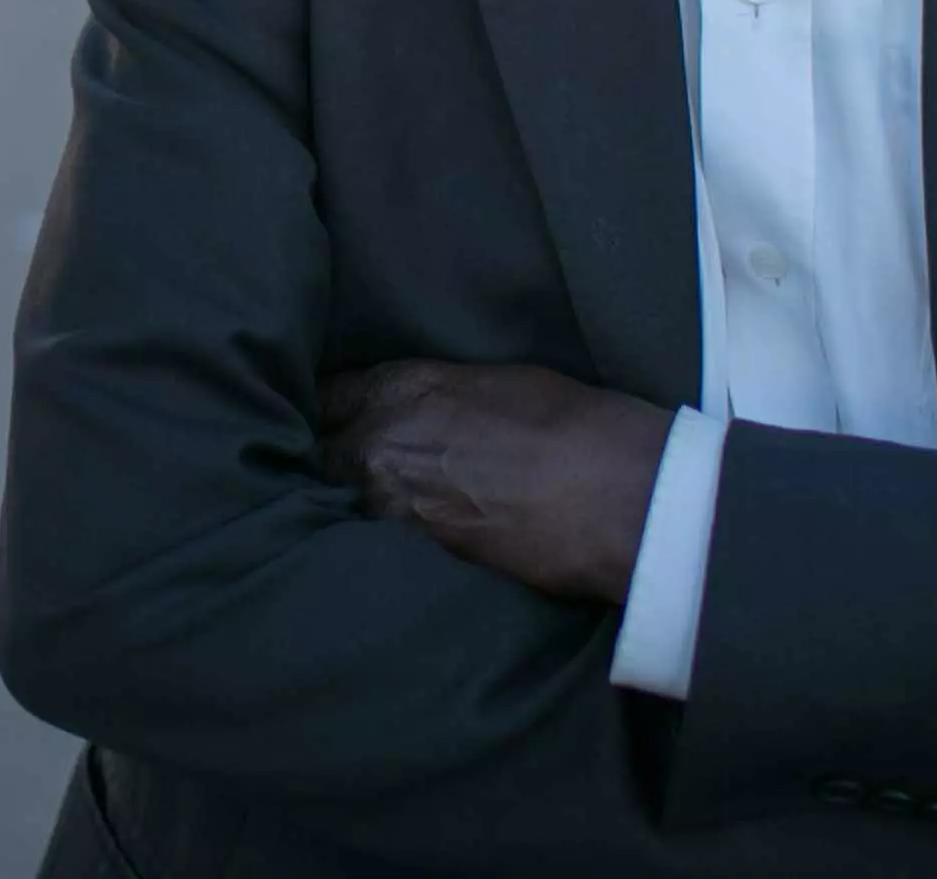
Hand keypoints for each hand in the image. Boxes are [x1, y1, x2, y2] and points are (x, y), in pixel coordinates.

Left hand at [316, 360, 671, 605]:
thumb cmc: (574, 427)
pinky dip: (374, 541)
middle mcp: (381, 439)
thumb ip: (436, 400)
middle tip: (339, 471)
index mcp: (403, 386)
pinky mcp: (413, 553)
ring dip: (349, 504)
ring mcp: (391, 500)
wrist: (616, 494)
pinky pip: (370, 542)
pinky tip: (385, 543)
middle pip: (320, 452)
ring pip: (339, 502)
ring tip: (367, 508)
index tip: (329, 421)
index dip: (327, 411)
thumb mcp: (496, 384)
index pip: (328, 395)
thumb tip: (421, 415)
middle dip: (328, 460)